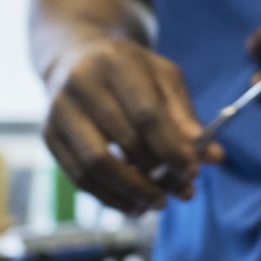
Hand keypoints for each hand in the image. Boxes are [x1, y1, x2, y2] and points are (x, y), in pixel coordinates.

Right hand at [43, 36, 212, 215]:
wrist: (77, 56)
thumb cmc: (130, 71)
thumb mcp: (163, 78)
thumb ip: (185, 116)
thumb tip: (212, 156)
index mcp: (116, 62)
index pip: (147, 114)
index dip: (172, 149)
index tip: (194, 173)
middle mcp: (81, 84)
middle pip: (123, 141)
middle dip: (158, 175)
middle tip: (184, 193)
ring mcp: (59, 111)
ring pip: (95, 165)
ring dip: (132, 192)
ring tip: (159, 203)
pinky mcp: (48, 135)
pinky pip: (79, 177)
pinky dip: (110, 197)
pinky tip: (134, 204)